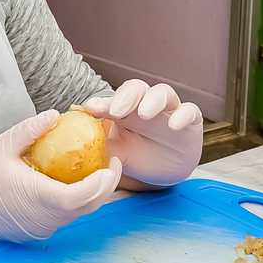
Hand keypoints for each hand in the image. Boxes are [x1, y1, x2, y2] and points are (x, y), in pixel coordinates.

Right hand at [0, 109, 122, 241]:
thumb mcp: (3, 144)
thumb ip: (31, 129)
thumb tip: (56, 114)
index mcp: (39, 197)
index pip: (81, 196)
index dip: (102, 183)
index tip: (111, 163)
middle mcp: (45, 218)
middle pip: (87, 207)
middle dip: (106, 187)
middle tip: (111, 164)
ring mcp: (42, 229)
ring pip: (78, 215)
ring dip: (91, 195)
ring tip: (96, 171)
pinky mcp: (38, 233)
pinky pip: (64, 219)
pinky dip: (74, 204)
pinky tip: (73, 185)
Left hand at [82, 80, 203, 185]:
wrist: (160, 175)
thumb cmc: (132, 156)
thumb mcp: (115, 152)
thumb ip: (99, 143)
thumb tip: (72, 135)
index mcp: (124, 109)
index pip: (113, 98)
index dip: (102, 102)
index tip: (90, 109)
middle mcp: (145, 104)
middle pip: (137, 88)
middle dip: (126, 96)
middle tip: (116, 111)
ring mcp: (169, 111)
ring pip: (163, 93)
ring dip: (153, 99)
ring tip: (144, 113)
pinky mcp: (190, 122)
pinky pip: (190, 111)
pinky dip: (183, 115)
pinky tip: (174, 125)